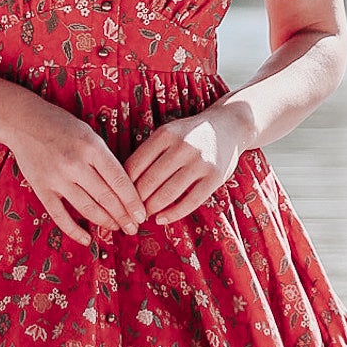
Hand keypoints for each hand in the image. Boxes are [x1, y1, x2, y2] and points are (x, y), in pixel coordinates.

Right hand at [8, 108, 146, 248]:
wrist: (23, 121)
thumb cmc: (61, 126)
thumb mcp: (89, 134)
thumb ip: (104, 159)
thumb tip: (125, 189)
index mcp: (91, 147)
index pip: (119, 181)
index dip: (133, 202)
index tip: (142, 215)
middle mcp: (75, 163)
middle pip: (106, 198)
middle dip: (123, 216)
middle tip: (134, 228)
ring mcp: (57, 177)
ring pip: (87, 208)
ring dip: (105, 222)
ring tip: (117, 228)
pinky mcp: (41, 188)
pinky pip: (60, 215)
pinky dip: (75, 231)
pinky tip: (87, 239)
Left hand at [125, 108, 243, 223]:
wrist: (228, 127)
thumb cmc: (189, 135)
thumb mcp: (168, 134)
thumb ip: (149, 153)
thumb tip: (124, 184)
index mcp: (165, 134)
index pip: (135, 164)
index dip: (124, 185)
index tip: (119, 198)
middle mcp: (182, 146)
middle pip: (150, 181)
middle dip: (136, 201)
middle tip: (130, 213)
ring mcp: (200, 162)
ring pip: (168, 193)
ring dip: (152, 209)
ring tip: (144, 216)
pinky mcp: (215, 177)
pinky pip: (191, 201)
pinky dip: (173, 214)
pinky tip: (162, 219)